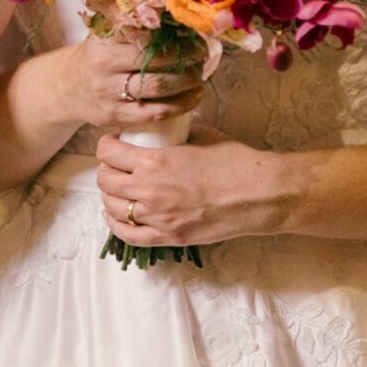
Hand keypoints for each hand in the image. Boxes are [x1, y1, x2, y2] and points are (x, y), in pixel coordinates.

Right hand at [60, 35, 203, 130]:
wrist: (68, 87)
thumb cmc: (97, 57)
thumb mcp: (106, 37)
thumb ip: (133, 28)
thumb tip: (178, 19)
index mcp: (104, 41)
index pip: (146, 37)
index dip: (175, 38)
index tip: (195, 37)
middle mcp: (104, 67)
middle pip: (154, 61)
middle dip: (186, 59)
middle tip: (204, 56)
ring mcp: (109, 94)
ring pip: (157, 88)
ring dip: (186, 83)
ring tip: (201, 77)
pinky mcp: (115, 116)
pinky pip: (154, 113)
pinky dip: (180, 106)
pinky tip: (194, 98)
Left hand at [94, 124, 295, 248]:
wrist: (261, 195)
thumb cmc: (236, 162)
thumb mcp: (201, 136)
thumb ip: (177, 134)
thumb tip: (167, 128)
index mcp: (155, 161)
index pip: (108, 153)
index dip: (107, 145)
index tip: (114, 143)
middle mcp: (149, 190)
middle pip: (105, 181)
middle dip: (107, 169)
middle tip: (118, 165)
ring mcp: (158, 217)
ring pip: (112, 207)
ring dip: (111, 195)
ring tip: (120, 188)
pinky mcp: (170, 237)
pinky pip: (128, 236)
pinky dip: (116, 224)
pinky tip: (118, 215)